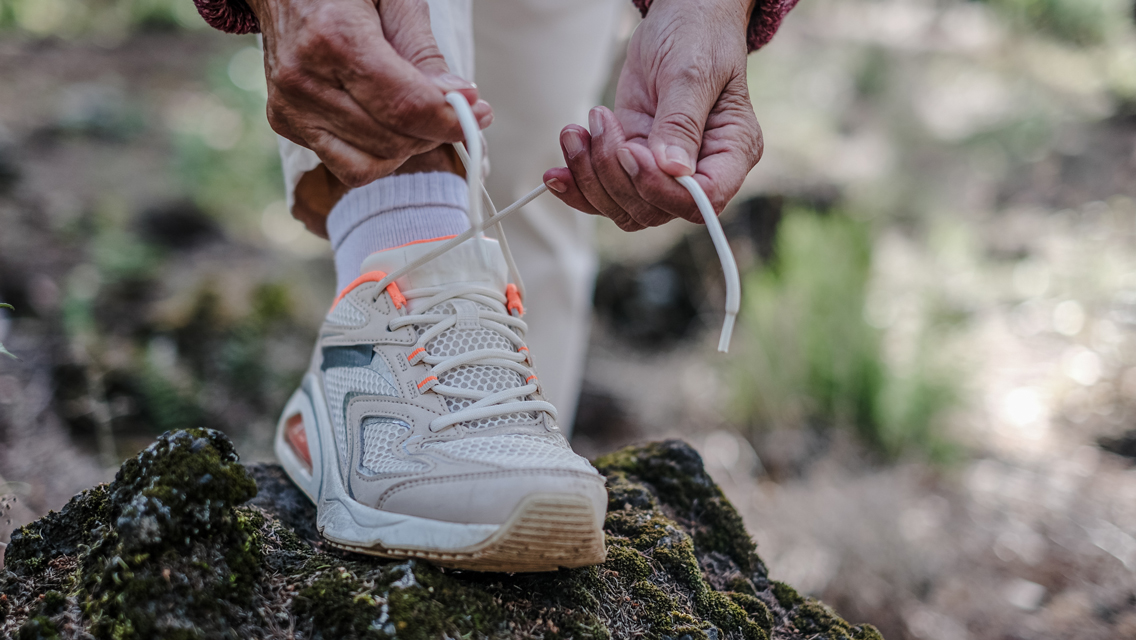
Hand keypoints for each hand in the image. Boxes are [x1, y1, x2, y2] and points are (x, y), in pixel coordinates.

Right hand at [248, 0, 492, 186]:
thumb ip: (424, 52)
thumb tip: (459, 100)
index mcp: (334, 36)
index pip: (403, 105)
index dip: (448, 119)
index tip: (478, 113)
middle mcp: (304, 78)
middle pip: (391, 140)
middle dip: (434, 132)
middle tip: (452, 108)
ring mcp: (290, 107)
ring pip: (370, 165)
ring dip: (407, 148)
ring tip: (415, 115)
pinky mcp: (286, 125)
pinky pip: (347, 166)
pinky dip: (378, 154)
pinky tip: (384, 122)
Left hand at [543, 0, 762, 229]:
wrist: (681, 18)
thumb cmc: (698, 36)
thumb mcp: (692, 72)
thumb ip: (681, 122)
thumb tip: (673, 168)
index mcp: (732, 151)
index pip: (703, 199)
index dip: (660, 188)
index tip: (631, 150)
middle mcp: (701, 169)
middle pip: (654, 208)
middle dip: (614, 175)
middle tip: (600, 121)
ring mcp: (664, 169)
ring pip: (624, 206)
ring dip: (590, 176)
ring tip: (575, 131)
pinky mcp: (633, 160)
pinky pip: (605, 193)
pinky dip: (578, 185)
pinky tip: (557, 172)